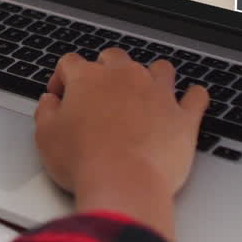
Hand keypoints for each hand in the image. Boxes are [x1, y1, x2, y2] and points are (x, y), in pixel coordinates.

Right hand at [34, 49, 208, 239]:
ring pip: (159, 68)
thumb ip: (46, 112)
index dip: (62, 77)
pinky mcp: (183, 116)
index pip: (71, 62)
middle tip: (101, 92)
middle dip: (105, 69)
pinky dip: (193, 97)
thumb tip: (49, 103)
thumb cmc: (83, 161)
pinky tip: (190, 99)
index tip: (61, 94)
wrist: (123, 183)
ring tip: (146, 91)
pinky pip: (196, 96)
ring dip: (151, 76)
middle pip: (115, 58)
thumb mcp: (46, 137)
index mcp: (88, 78)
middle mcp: (124, 77)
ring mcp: (157, 93)